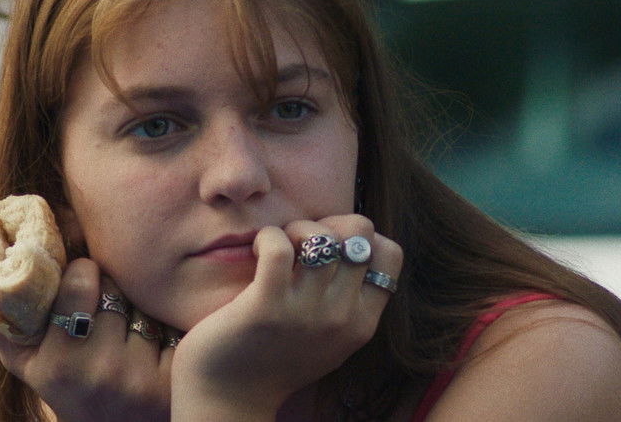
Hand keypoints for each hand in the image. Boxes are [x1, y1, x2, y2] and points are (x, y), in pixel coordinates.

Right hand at [0, 258, 175, 421]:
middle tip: (110, 302)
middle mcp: (101, 372)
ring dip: (140, 305)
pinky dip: (164, 327)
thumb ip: (6, 323)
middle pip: (117, 290)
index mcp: (59, 365)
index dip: (84, 270)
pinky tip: (154, 344)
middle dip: (114, 287)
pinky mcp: (171, 381)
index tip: (85, 274)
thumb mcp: (28, 365)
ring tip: (129, 327)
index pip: (81, 282)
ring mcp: (140, 379)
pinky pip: (169, 327)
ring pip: (144, 306)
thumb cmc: (67, 390)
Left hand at [170, 214, 401, 419]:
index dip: (362, 235)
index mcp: (361, 324)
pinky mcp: (266, 306)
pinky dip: (268, 237)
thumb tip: (351, 240)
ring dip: (297, 228)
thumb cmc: (275, 357)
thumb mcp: (329, 336)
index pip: (391, 253)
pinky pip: (279, 247)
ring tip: (279, 245)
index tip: (333, 245)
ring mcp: (305, 313)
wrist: (230, 398)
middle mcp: (340, 318)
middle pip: (359, 234)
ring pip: (321, 236)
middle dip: (329, 223)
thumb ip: (347, 299)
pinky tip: (258, 249)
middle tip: (303, 242)